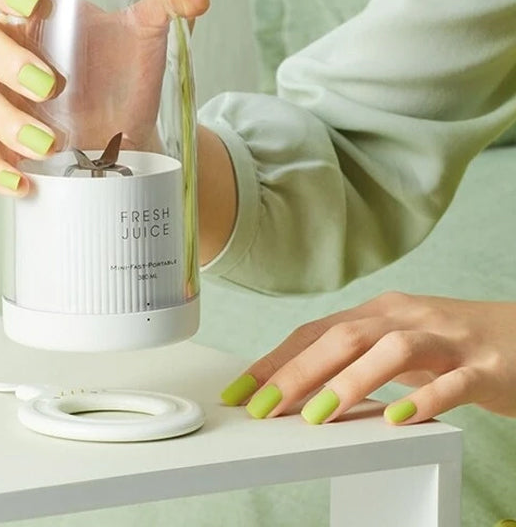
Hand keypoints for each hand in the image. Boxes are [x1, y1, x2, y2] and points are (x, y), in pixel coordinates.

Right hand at [0, 0, 209, 194]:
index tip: (34, 2)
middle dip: (8, 61)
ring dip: (6, 119)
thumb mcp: (151, 33)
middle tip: (53, 85)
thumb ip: (172, 1)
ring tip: (50, 143)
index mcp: (35, 11)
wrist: (131, 135)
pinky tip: (21, 181)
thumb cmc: (126, 74)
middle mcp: (8, 49)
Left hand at [220, 291, 515, 423]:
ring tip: (317, 416)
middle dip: (297, 372)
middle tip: (262, 406)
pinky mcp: (485, 368)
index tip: (242, 388)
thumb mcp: (397, 343)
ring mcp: (447, 340)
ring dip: (350, 383)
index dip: (276, 358)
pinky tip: (398, 417)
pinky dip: (425, 399)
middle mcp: (407, 318)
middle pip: (344, 337)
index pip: (316, 331)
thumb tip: (297, 381)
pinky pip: (453, 382)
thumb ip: (355, 356)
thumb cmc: (453, 344)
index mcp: (380, 312)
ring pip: (392, 351)